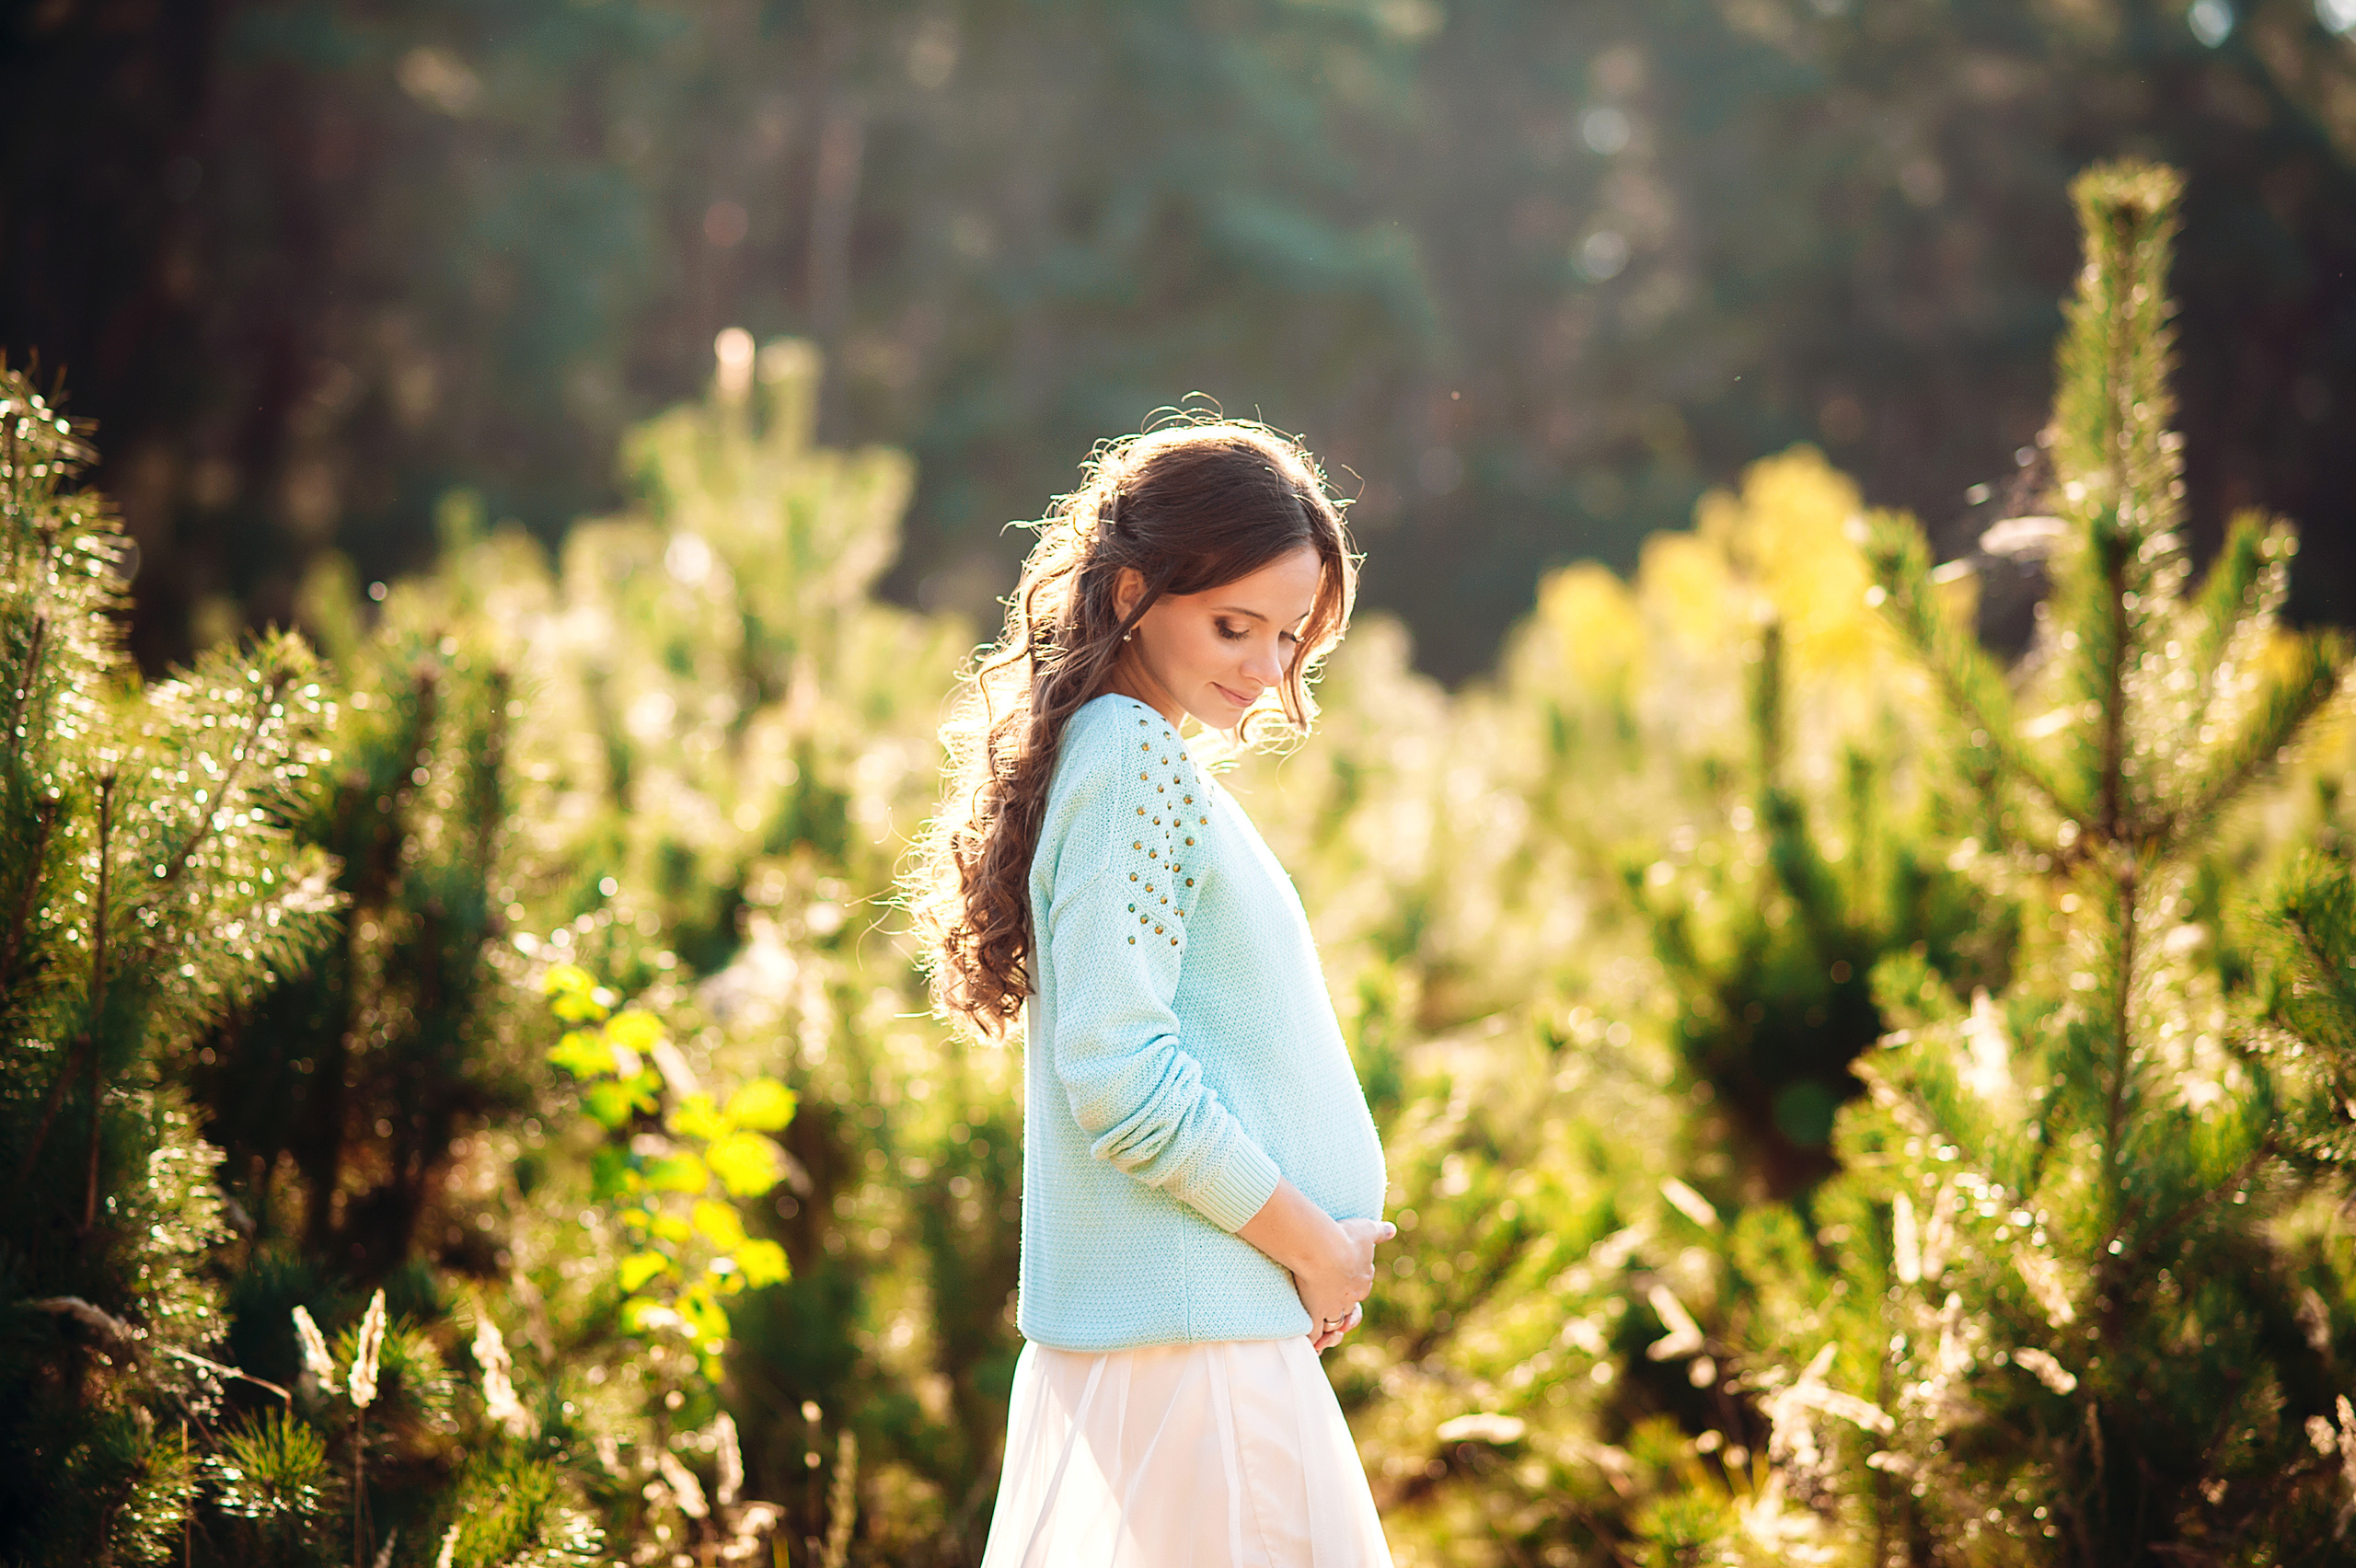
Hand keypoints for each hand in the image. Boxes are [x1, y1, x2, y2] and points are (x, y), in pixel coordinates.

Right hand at [1294, 1215, 1394, 1352]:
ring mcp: (1333, 1308)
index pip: (1359, 1290)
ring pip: (1334, 1325)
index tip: (1343, 1287)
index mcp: (1363, 1280)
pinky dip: (1314, 1342)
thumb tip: (1392, 1229)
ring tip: (1326, 1332)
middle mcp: (1350, 1298)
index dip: (1351, 1290)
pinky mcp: (1315, 1314)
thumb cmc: (1344, 1237)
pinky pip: (1314, 1334)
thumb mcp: (1367, 1230)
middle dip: (1344, 1314)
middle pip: (1349, 1311)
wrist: (1324, 1249)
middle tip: (1337, 1315)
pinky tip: (1311, 1346)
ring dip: (1331, 1329)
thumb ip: (1380, 1231)